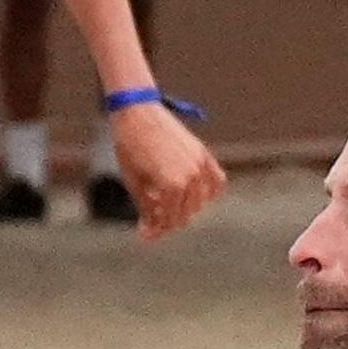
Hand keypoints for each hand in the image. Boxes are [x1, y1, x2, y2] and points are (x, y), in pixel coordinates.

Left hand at [107, 99, 226, 238]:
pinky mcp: (203, 153)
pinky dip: (208, 192)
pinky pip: (217, 181)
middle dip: (167, 222)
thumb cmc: (131, 147)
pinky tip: (192, 195)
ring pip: (201, 202)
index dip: (155, 231)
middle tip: (151, 222)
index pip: (169, 220)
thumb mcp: (135, 183)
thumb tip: (149, 232)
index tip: (144, 235)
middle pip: (185, 214)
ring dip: (184, 208)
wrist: (138, 112)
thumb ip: (146, 208)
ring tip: (166, 206)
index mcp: (172, 185)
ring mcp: (200, 164)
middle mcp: (191, 176)